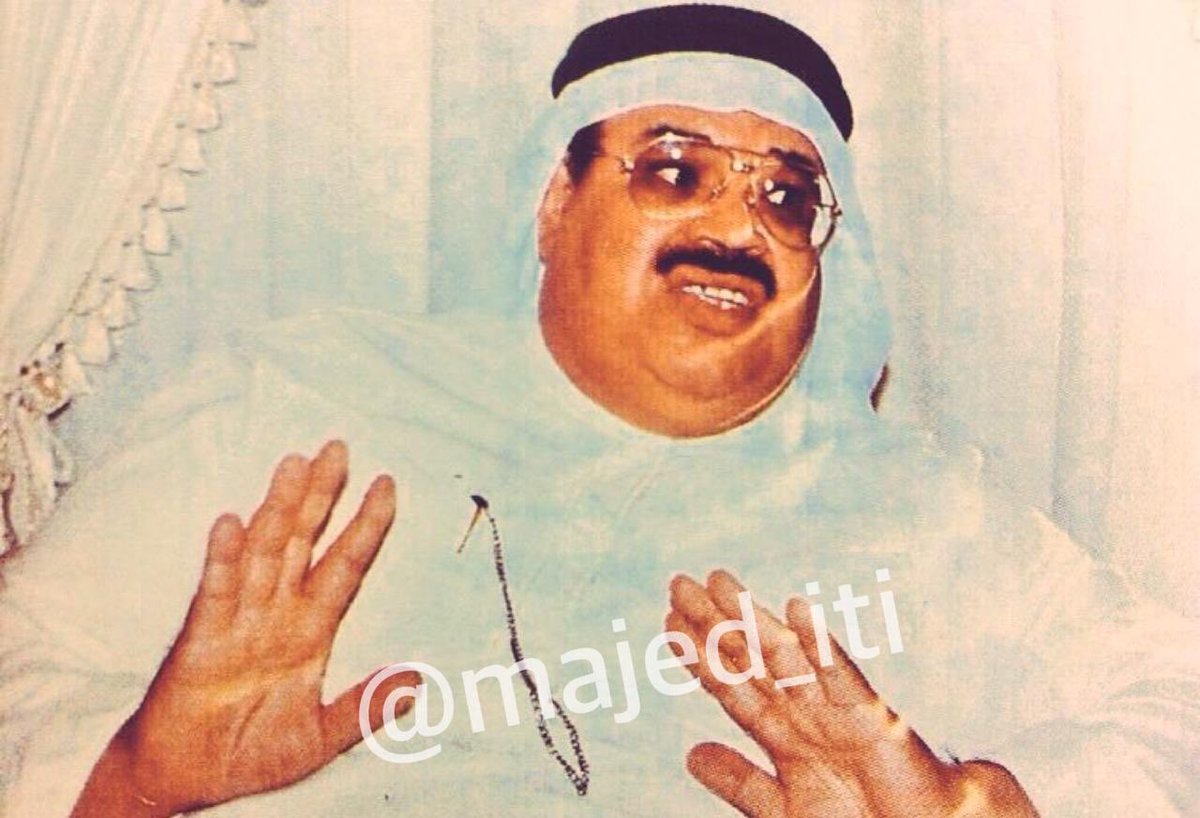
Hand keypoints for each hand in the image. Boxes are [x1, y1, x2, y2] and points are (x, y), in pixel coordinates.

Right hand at [72, 441, 419, 816]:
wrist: (186, 779)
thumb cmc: (249, 751)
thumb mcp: (319, 737)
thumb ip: (364, 708)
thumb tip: (419, 682)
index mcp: (310, 629)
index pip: (345, 565)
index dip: (366, 525)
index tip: (388, 484)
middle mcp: (276, 612)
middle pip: (303, 541)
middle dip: (321, 495)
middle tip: (338, 448)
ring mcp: (239, 619)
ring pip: (262, 551)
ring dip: (277, 509)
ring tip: (294, 465)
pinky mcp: (201, 637)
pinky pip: (215, 592)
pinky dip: (223, 558)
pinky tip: (231, 523)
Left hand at [667, 570, 1038, 817]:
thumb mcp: (781, 807)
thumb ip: (739, 780)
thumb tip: (691, 753)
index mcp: (783, 736)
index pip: (732, 685)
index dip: (699, 655)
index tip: (668, 623)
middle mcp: (805, 715)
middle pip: (751, 661)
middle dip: (715, 623)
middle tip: (678, 584)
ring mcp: (837, 713)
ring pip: (786, 658)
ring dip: (752, 621)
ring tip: (720, 585)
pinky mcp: (875, 722)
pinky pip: (843, 679)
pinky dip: (821, 647)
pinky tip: (796, 613)